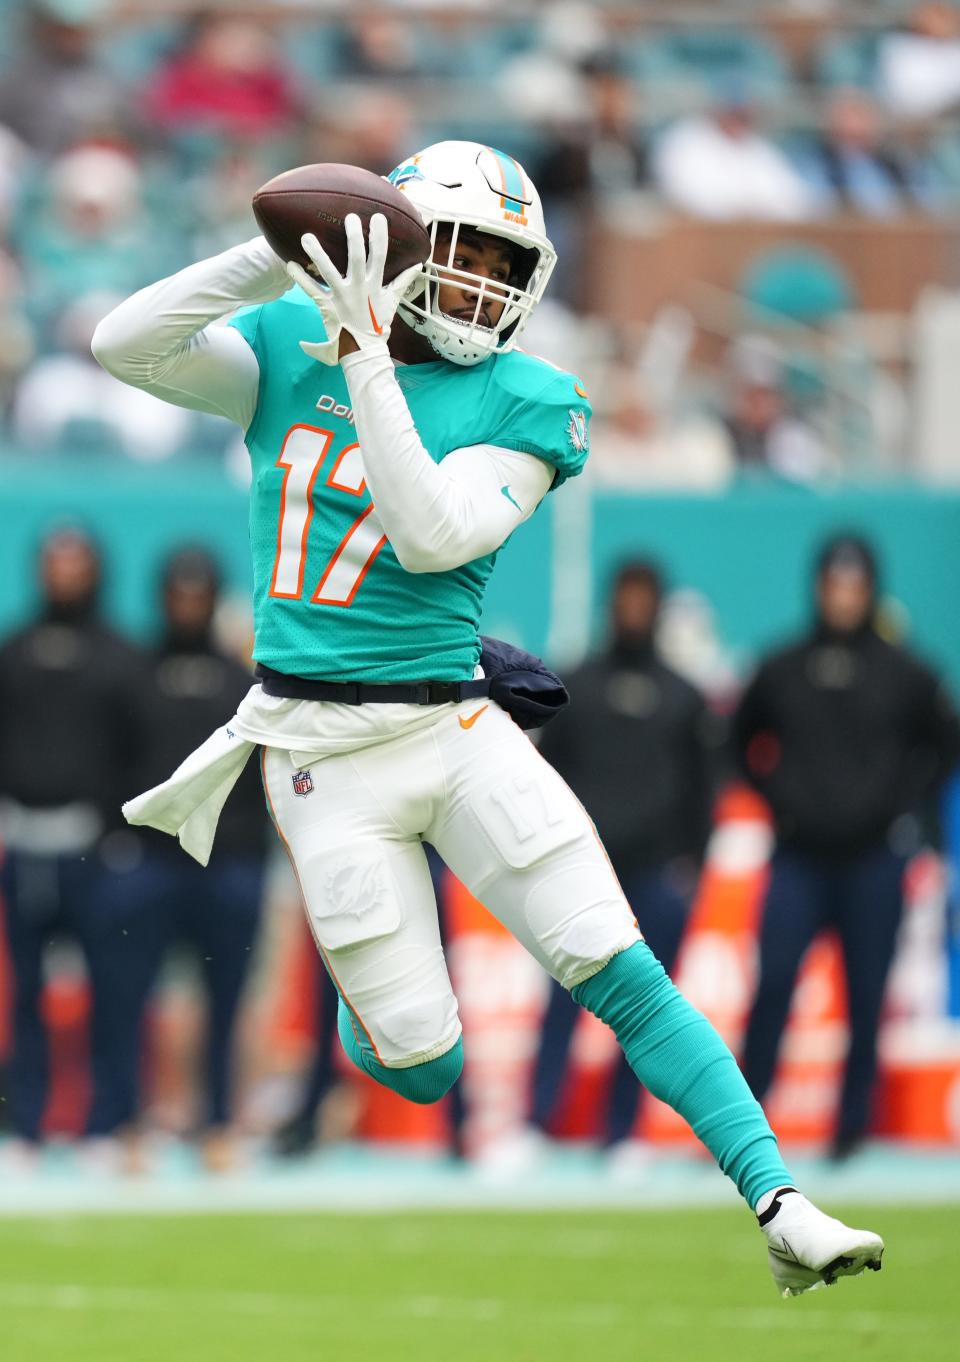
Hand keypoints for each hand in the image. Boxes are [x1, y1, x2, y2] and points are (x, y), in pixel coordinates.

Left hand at [286, 213, 422, 365]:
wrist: (364, 351)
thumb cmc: (377, 326)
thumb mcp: (392, 302)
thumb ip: (402, 281)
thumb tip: (418, 266)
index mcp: (375, 285)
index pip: (380, 255)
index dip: (380, 236)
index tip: (378, 217)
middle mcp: (359, 288)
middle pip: (357, 257)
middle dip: (354, 236)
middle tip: (350, 217)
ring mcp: (342, 297)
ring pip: (329, 271)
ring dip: (317, 253)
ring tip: (307, 236)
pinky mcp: (328, 306)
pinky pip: (311, 290)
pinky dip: (300, 277)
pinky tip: (290, 264)